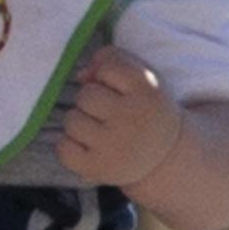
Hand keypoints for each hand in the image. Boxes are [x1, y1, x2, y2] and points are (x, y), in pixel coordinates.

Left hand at [56, 46, 182, 186]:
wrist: (166, 158)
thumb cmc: (145, 109)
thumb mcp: (141, 78)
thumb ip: (111, 61)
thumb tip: (80, 75)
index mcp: (148, 91)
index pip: (107, 66)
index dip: (106, 74)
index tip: (120, 88)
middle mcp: (133, 118)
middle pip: (85, 94)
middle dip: (92, 100)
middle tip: (110, 113)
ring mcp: (116, 146)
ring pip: (71, 119)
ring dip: (80, 121)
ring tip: (100, 130)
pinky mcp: (99, 168)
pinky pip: (62, 148)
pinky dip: (69, 146)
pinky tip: (88, 147)